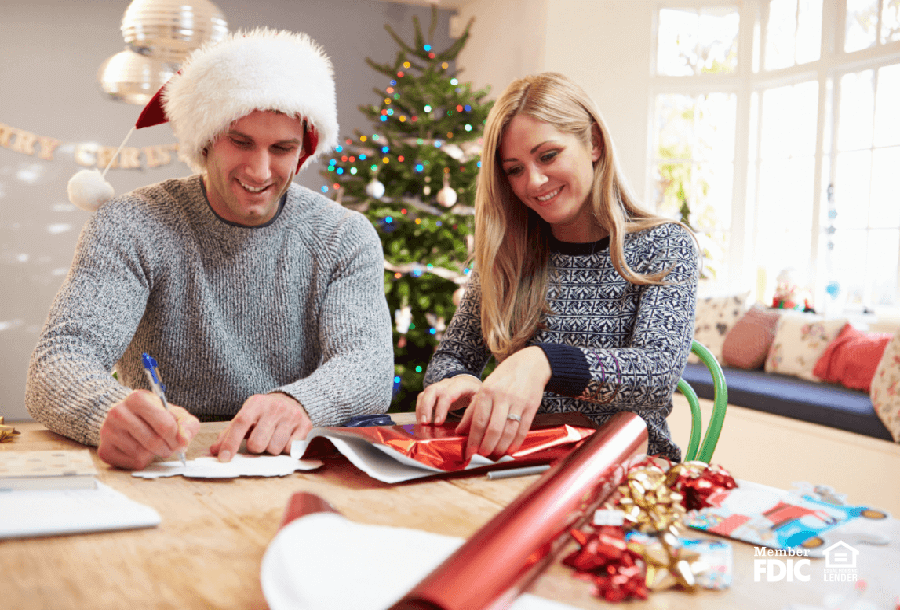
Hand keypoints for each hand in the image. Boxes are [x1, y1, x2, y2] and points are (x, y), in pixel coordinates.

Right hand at [98, 389, 198, 469]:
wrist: (127, 417)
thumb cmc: (154, 415)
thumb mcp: (174, 413)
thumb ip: (186, 425)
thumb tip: (183, 441)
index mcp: (137, 398)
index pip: (164, 425)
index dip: (177, 438)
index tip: (180, 442)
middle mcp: (118, 412)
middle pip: (153, 441)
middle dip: (168, 448)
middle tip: (170, 447)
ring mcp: (108, 431)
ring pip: (141, 453)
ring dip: (154, 454)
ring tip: (153, 445)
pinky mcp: (104, 449)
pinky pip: (131, 463)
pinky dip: (141, 460)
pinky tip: (140, 449)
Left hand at [210, 392, 310, 461]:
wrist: (293, 401)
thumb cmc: (265, 413)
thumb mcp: (247, 416)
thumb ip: (230, 433)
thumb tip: (214, 450)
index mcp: (256, 403)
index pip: (240, 423)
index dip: (231, 442)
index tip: (223, 458)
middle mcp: (275, 408)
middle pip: (258, 443)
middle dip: (256, 448)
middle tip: (259, 441)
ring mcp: (291, 416)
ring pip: (274, 449)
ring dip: (271, 449)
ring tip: (273, 439)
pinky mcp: (305, 425)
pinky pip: (290, 449)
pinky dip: (285, 449)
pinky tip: (285, 439)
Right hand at [416, 374, 481, 424]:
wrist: (470, 383)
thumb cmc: (475, 393)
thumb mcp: (479, 400)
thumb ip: (472, 412)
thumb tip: (464, 430)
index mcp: (461, 384)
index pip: (448, 394)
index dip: (442, 408)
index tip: (439, 423)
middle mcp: (447, 383)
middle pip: (432, 391)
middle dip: (426, 407)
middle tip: (425, 423)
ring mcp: (438, 387)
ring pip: (425, 394)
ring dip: (421, 409)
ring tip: (421, 424)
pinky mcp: (432, 392)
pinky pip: (422, 398)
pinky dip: (419, 409)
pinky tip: (421, 421)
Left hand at [456, 346, 550, 460]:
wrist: (531, 364)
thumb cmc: (505, 376)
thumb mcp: (485, 388)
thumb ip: (473, 410)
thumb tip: (461, 430)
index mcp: (487, 391)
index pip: (478, 421)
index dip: (473, 439)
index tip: (469, 451)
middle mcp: (502, 397)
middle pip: (493, 429)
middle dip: (486, 446)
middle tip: (482, 454)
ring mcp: (518, 402)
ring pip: (508, 432)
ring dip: (501, 447)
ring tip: (495, 453)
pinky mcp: (531, 407)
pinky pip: (523, 429)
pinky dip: (516, 442)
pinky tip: (511, 449)